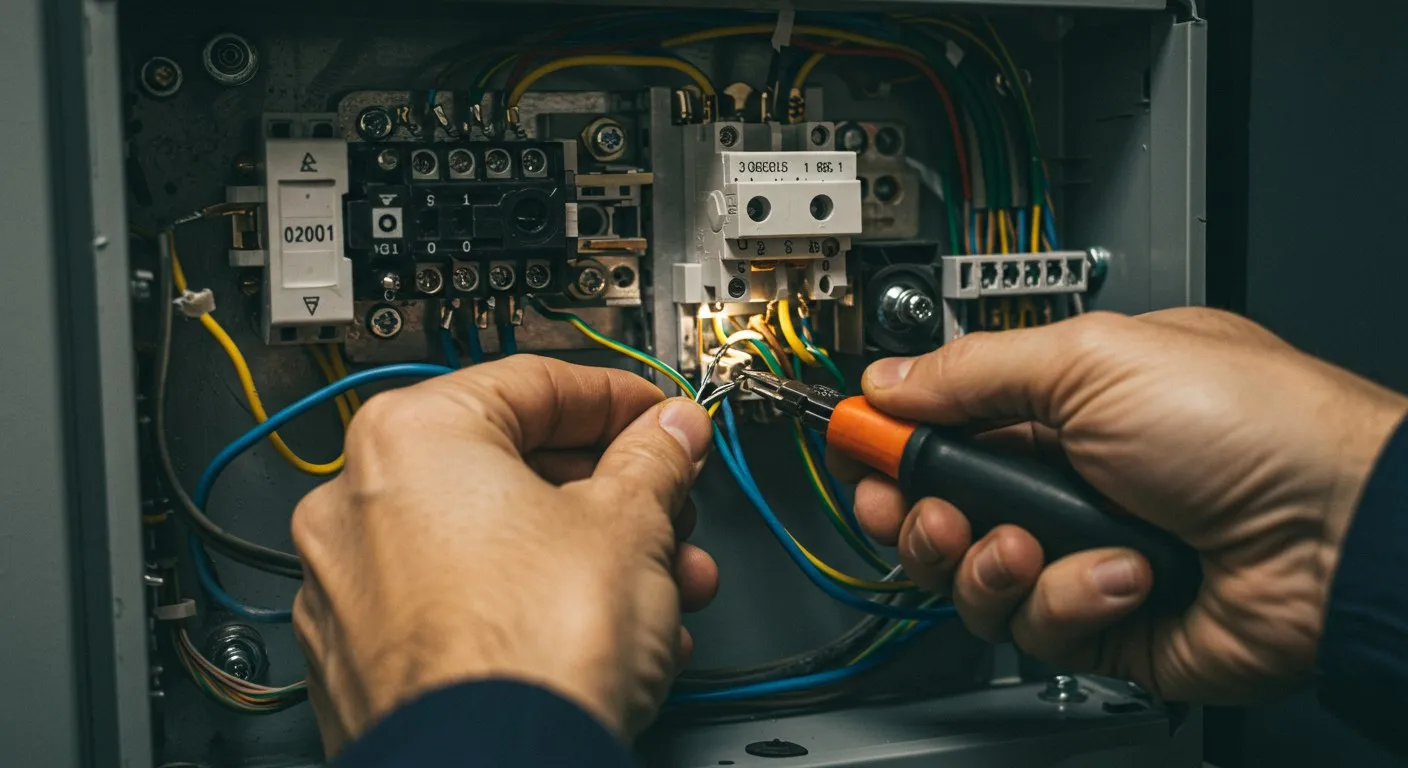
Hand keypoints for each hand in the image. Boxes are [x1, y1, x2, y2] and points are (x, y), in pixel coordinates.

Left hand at [290, 357, 716, 755]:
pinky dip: (534, 606)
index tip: (660, 420)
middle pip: (512, 468)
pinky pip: (465, 607)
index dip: (618, 400)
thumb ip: (653, 460)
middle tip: (668, 506)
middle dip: (612, 494)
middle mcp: (358, 504)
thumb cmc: (530, 654)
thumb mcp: (630, 524)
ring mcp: (352, 590)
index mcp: (411, 438)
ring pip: (493, 545)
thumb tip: (668, 435)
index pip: (534, 383)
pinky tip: (606, 632)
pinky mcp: (364, 663)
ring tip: (661, 585)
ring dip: (588, 556)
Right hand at [839, 308, 1407, 702]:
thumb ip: (973, 370)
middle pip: (935, 508)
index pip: (939, 424)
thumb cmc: (1251, 424)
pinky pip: (1033, 626)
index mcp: (1058, 404)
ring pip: (970, 577)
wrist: (1337, 531)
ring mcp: (1079, 553)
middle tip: (925, 506)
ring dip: (991, 561)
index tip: (854, 446)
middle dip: (917, 512)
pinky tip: (1122, 574)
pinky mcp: (1101, 622)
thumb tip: (887, 381)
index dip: (889, 439)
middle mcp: (1062, 480)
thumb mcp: (1094, 359)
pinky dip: (1072, 600)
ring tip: (1038, 542)